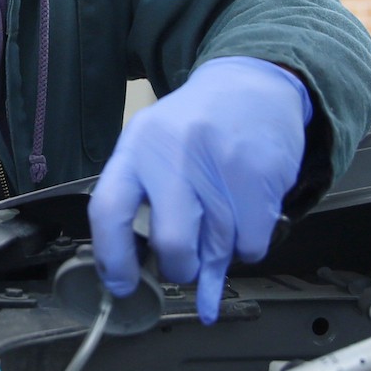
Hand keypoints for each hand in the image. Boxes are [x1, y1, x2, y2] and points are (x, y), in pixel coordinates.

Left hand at [87, 57, 311, 323]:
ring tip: (220, 218)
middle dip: (179, 269)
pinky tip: (245, 214)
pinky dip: (248, 245)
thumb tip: (135, 277)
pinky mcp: (261, 174)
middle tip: (184, 266)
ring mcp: (220, 163)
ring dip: (219, 253)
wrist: (251, 85)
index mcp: (137, 148)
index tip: (123, 285)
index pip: (110, 210)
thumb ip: (141, 204)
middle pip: (172, 243)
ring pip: (218, 250)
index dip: (113, 259)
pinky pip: (252, 244)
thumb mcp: (155, 148)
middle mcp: (175, 154)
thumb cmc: (194, 127)